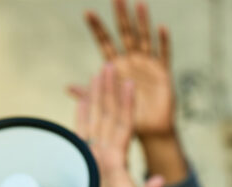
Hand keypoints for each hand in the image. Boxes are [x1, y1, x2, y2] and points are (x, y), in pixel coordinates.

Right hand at [74, 64, 164, 186]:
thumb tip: (158, 183)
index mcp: (119, 159)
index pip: (123, 125)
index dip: (126, 104)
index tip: (128, 82)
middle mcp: (110, 153)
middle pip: (109, 115)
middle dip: (109, 90)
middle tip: (110, 64)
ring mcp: (99, 155)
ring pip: (96, 119)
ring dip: (96, 97)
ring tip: (98, 73)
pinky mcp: (88, 162)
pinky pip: (83, 133)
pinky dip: (81, 116)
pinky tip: (81, 100)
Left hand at [76, 0, 174, 139]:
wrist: (150, 130)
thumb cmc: (127, 117)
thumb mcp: (105, 106)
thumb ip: (90, 94)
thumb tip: (67, 87)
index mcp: (115, 66)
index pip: (104, 42)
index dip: (97, 28)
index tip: (87, 12)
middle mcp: (131, 61)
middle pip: (125, 34)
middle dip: (120, 15)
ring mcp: (147, 65)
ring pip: (144, 39)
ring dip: (142, 22)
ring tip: (139, 4)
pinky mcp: (163, 73)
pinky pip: (164, 55)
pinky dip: (164, 42)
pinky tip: (162, 27)